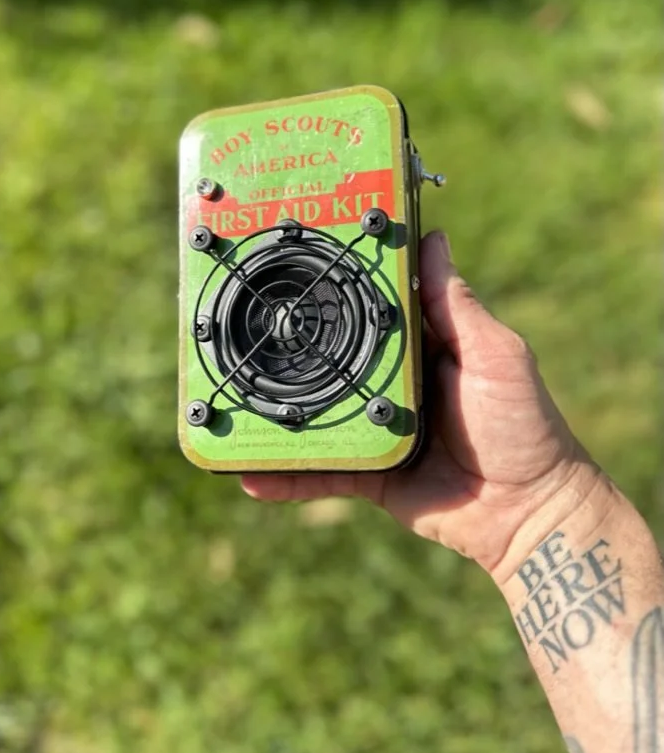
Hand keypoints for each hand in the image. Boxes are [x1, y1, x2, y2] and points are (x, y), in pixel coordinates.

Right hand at [242, 231, 611, 581]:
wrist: (527, 513)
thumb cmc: (523, 427)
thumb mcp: (495, 355)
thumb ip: (457, 306)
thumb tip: (435, 239)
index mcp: (418, 346)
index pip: (368, 306)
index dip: (334, 286)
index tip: (293, 260)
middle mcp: (389, 383)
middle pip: (328, 358)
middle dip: (284, 344)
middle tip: (236, 323)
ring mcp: (372, 427)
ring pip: (313, 414)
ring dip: (271, 410)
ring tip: (226, 396)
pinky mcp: (366, 472)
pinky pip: (319, 472)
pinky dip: (286, 474)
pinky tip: (250, 473)